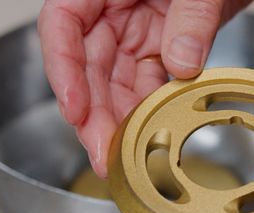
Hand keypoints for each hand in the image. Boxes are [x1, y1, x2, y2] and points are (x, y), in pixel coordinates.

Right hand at [38, 0, 251, 176]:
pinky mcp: (154, 50)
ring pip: (112, 84)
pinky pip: (143, 85)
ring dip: (116, 122)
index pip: (62, 24)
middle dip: (93, 115)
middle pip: (87, 66)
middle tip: (103, 153)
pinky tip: (149, 135)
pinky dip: (146, 111)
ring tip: (123, 156)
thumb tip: (182, 63)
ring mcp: (131, 33)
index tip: (75, 110)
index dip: (63, 70)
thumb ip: (191, 17)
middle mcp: (109, 12)